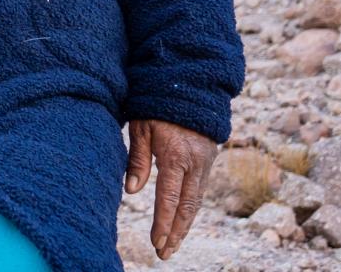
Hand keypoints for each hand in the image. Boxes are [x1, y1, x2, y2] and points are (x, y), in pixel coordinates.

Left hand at [126, 118, 217, 260]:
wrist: (191, 87)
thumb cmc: (158, 105)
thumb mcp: (141, 128)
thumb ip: (137, 160)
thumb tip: (131, 191)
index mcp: (176, 156)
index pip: (169, 198)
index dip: (163, 223)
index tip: (156, 243)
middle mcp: (196, 164)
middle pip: (187, 207)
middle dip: (175, 232)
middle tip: (164, 253)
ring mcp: (205, 163)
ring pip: (196, 201)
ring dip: (184, 225)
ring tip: (171, 244)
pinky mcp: (209, 161)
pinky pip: (200, 191)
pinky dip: (190, 209)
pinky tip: (181, 221)